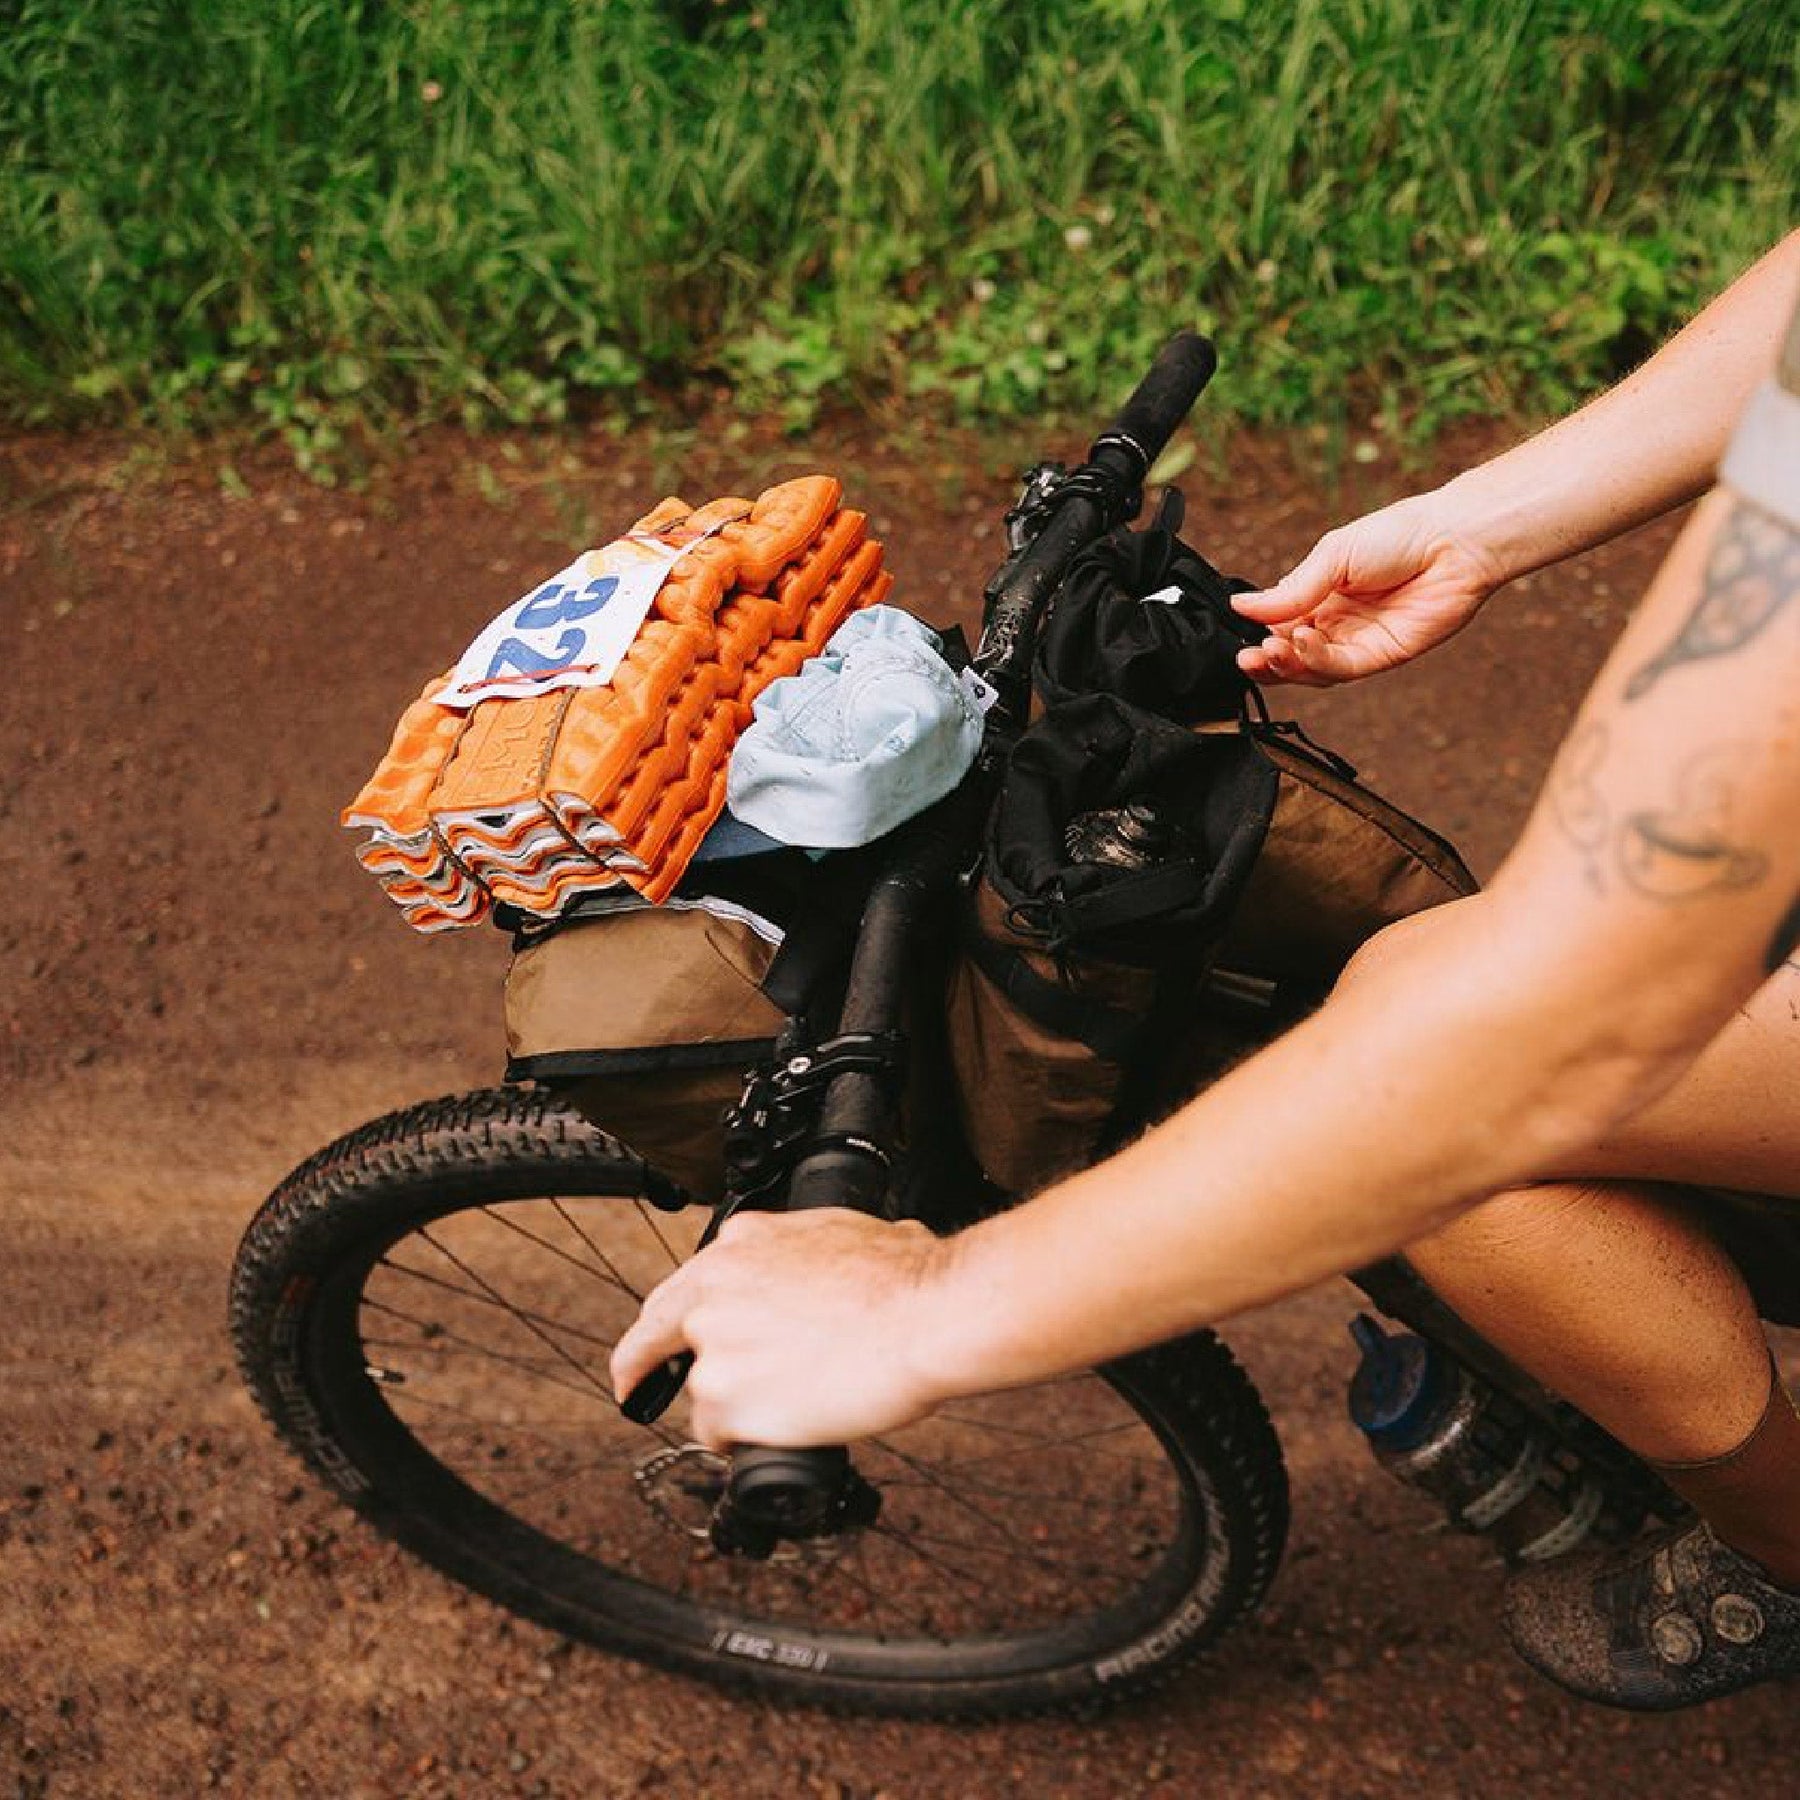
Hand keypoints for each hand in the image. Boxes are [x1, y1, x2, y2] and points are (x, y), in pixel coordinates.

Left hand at [609, 1209, 954, 1449]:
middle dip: (643, 1363)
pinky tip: (782, 1429)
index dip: (667, 1322)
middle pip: (658, 1335)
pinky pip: (717, 1433)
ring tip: (793, 1403)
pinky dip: (744, 1437)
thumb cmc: (904, 1276)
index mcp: (741, 1243)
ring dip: (735, 1403)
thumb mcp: (844, 1232)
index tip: (654, 1344)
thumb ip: (802, 1252)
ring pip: (701, 1391)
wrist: (924, 1313)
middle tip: (635, 1389)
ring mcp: (712, 1346)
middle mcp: (713, 1289)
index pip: (682, 1286)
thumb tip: (825, 1262)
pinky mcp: (723, 1399)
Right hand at [1231, 492, 1506, 685]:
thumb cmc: (1399, 535)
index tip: (1238, 634)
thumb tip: (1241, 606)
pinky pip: (1340, 669)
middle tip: (1246, 658)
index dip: (1257, 634)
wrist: (1453, 541)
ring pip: (1311, 669)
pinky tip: (1302, 643)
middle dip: (1265, 661)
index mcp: (1319, 595)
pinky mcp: (1381, 657)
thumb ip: (1290, 590)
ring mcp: (1357, 642)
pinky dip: (1316, 661)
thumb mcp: (1332, 556)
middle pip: (1291, 655)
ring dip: (1286, 665)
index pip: (1278, 625)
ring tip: (1268, 651)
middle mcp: (1335, 623)